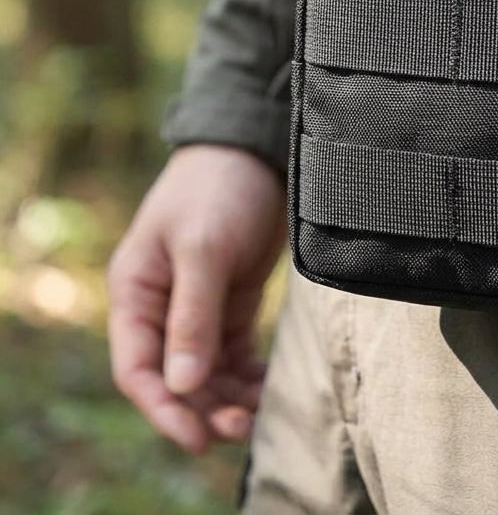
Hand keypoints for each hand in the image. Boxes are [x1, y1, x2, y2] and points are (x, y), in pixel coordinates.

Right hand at [108, 145, 286, 453]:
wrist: (255, 150)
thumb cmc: (217, 189)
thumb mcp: (203, 248)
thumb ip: (192, 313)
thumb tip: (182, 384)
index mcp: (137, 293)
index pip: (138, 368)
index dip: (164, 409)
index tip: (198, 438)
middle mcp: (163, 306)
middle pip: (177, 377)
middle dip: (205, 408)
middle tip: (245, 428)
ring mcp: (199, 305)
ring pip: (208, 370)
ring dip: (229, 397)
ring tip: (260, 415)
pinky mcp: (233, 300)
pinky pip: (234, 352)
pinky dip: (248, 373)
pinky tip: (269, 386)